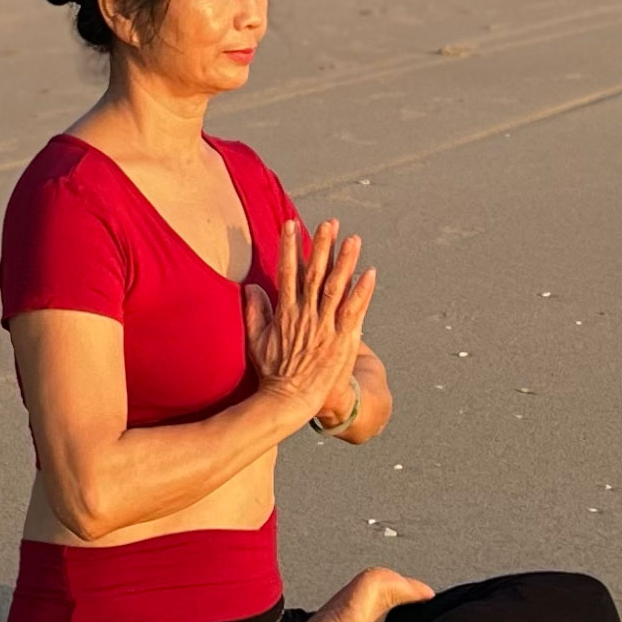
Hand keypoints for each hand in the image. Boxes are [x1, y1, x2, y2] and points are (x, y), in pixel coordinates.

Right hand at [243, 217, 375, 418]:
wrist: (290, 399)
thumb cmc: (272, 373)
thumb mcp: (256, 340)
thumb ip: (253, 312)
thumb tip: (251, 287)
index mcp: (285, 312)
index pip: (287, 272)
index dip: (288, 247)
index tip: (289, 224)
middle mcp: (305, 314)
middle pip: (315, 273)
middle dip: (321, 245)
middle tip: (329, 222)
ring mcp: (325, 326)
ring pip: (337, 286)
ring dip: (346, 261)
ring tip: (354, 239)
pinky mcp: (342, 339)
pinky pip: (355, 310)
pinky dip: (363, 292)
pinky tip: (371, 273)